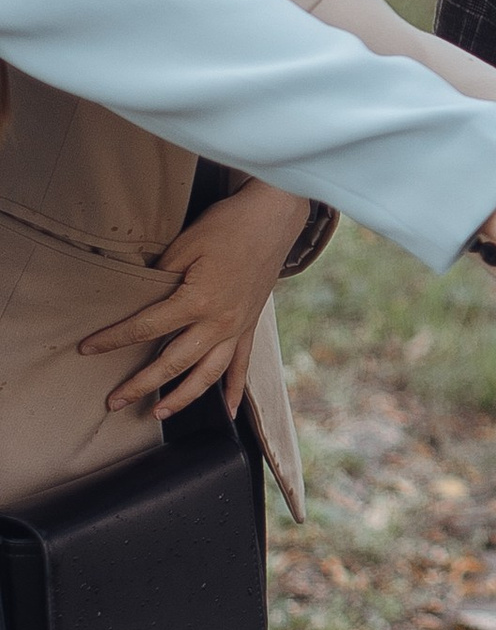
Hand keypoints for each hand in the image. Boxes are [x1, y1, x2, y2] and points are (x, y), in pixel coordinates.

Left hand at [84, 179, 310, 415]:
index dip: (113, 340)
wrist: (274, 216)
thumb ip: (162, 275)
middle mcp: (219, 323)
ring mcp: (237, 328)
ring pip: (207, 375)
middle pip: (173, 363)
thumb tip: (139, 296)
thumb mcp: (186, 244)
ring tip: (159, 413)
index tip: (88, 349)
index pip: (146, 328)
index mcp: (198, 301)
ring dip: (183, 397)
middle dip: (141, 385)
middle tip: (114, 401)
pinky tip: (228, 412)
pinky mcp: (251, 325)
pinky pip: (243, 365)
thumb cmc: (228, 225)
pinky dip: (235, 390)